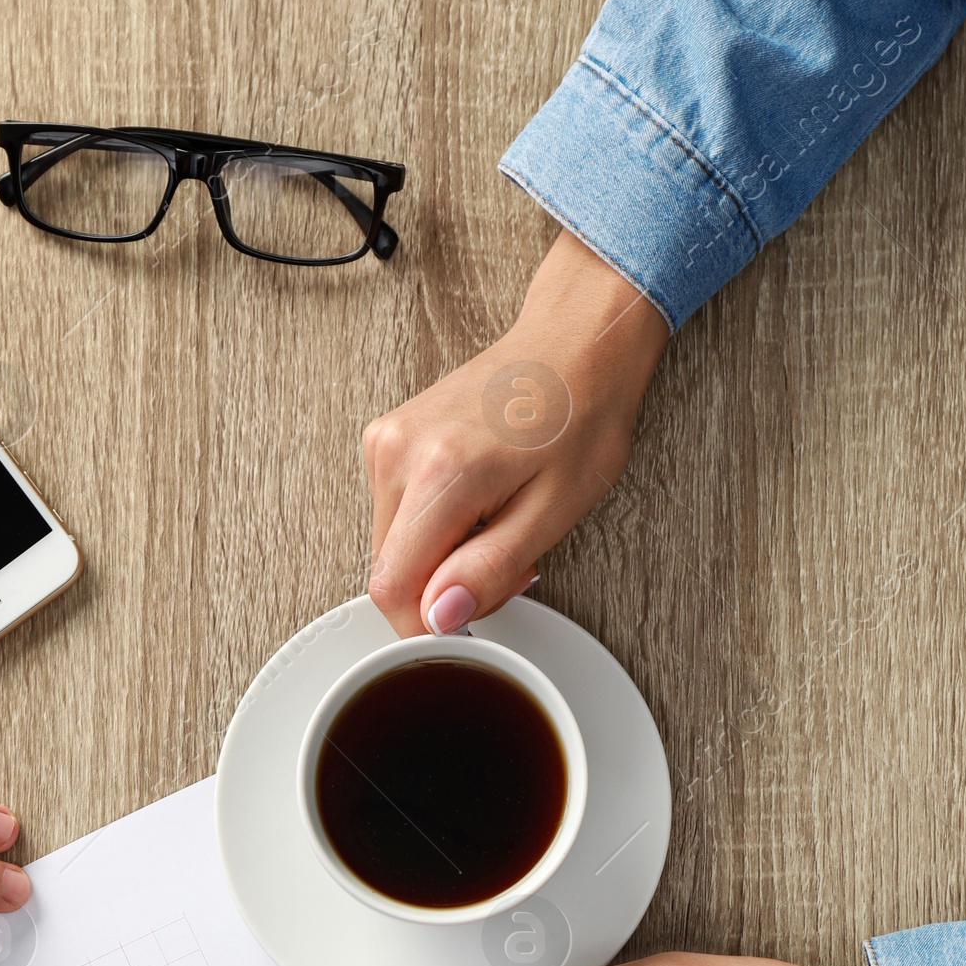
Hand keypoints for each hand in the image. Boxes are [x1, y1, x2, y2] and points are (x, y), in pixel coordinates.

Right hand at [363, 229, 669, 635]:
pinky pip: (394, 516)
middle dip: (440, 590)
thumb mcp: (553, 511)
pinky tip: (475, 502)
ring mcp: (385, 440)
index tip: (470, 617)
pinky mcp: (385, 438)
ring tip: (495, 523)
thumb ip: (490, 570)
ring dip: (438, 558)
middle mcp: (398, 451)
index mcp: (439, 471)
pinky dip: (431, 528)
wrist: (575, 343)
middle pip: (388, 572)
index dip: (429, 622)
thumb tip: (440, 616)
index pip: (393, 589)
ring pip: (390, 548)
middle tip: (505, 562)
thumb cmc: (580, 416)